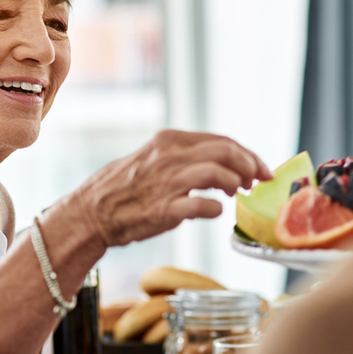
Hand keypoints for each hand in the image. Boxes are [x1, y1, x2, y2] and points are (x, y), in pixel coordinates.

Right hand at [72, 130, 269, 247]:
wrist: (91, 213)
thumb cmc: (125, 189)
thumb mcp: (154, 159)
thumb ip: (184, 158)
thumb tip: (223, 165)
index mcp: (169, 141)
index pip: (222, 140)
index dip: (248, 154)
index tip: (260, 169)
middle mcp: (169, 157)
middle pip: (226, 151)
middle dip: (250, 165)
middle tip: (257, 182)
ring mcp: (167, 182)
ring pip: (218, 173)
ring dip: (235, 185)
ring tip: (235, 195)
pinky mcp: (164, 209)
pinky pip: (203, 205)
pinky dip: (216, 208)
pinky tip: (215, 211)